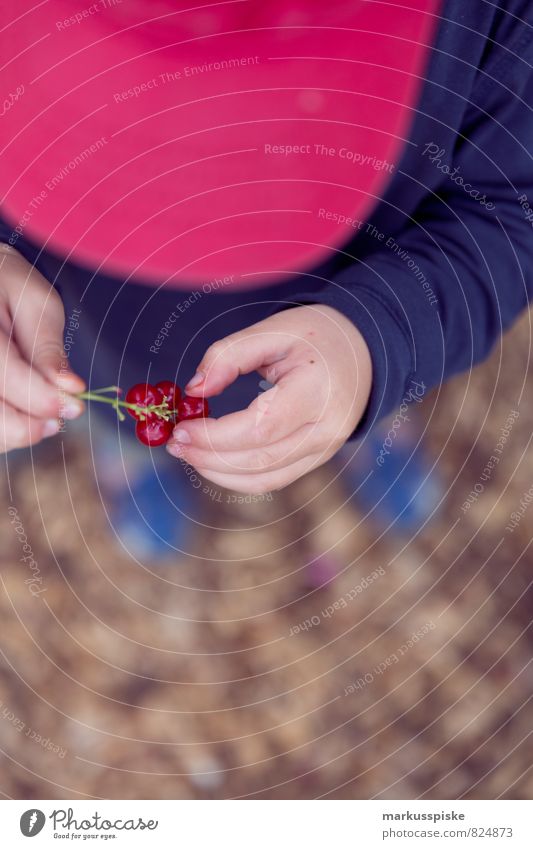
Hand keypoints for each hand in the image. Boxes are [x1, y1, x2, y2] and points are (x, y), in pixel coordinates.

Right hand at [0, 244, 84, 452]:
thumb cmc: (10, 285)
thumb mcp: (36, 303)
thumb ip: (47, 348)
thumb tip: (69, 389)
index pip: (3, 375)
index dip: (41, 398)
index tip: (74, 406)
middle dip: (28, 425)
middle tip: (61, 416)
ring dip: (18, 432)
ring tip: (45, 418)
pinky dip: (7, 430)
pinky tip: (25, 417)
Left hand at [166, 304, 371, 491]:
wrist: (364, 352)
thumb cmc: (317, 336)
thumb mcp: (273, 330)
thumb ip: (228, 355)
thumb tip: (193, 389)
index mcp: (318, 392)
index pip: (261, 429)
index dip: (216, 437)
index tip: (181, 429)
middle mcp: (326, 430)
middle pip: (260, 461)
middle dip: (209, 457)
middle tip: (174, 443)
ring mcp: (324, 451)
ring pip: (264, 480)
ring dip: (218, 473)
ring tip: (187, 451)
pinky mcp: (316, 460)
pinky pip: (272, 479)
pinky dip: (236, 476)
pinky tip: (211, 459)